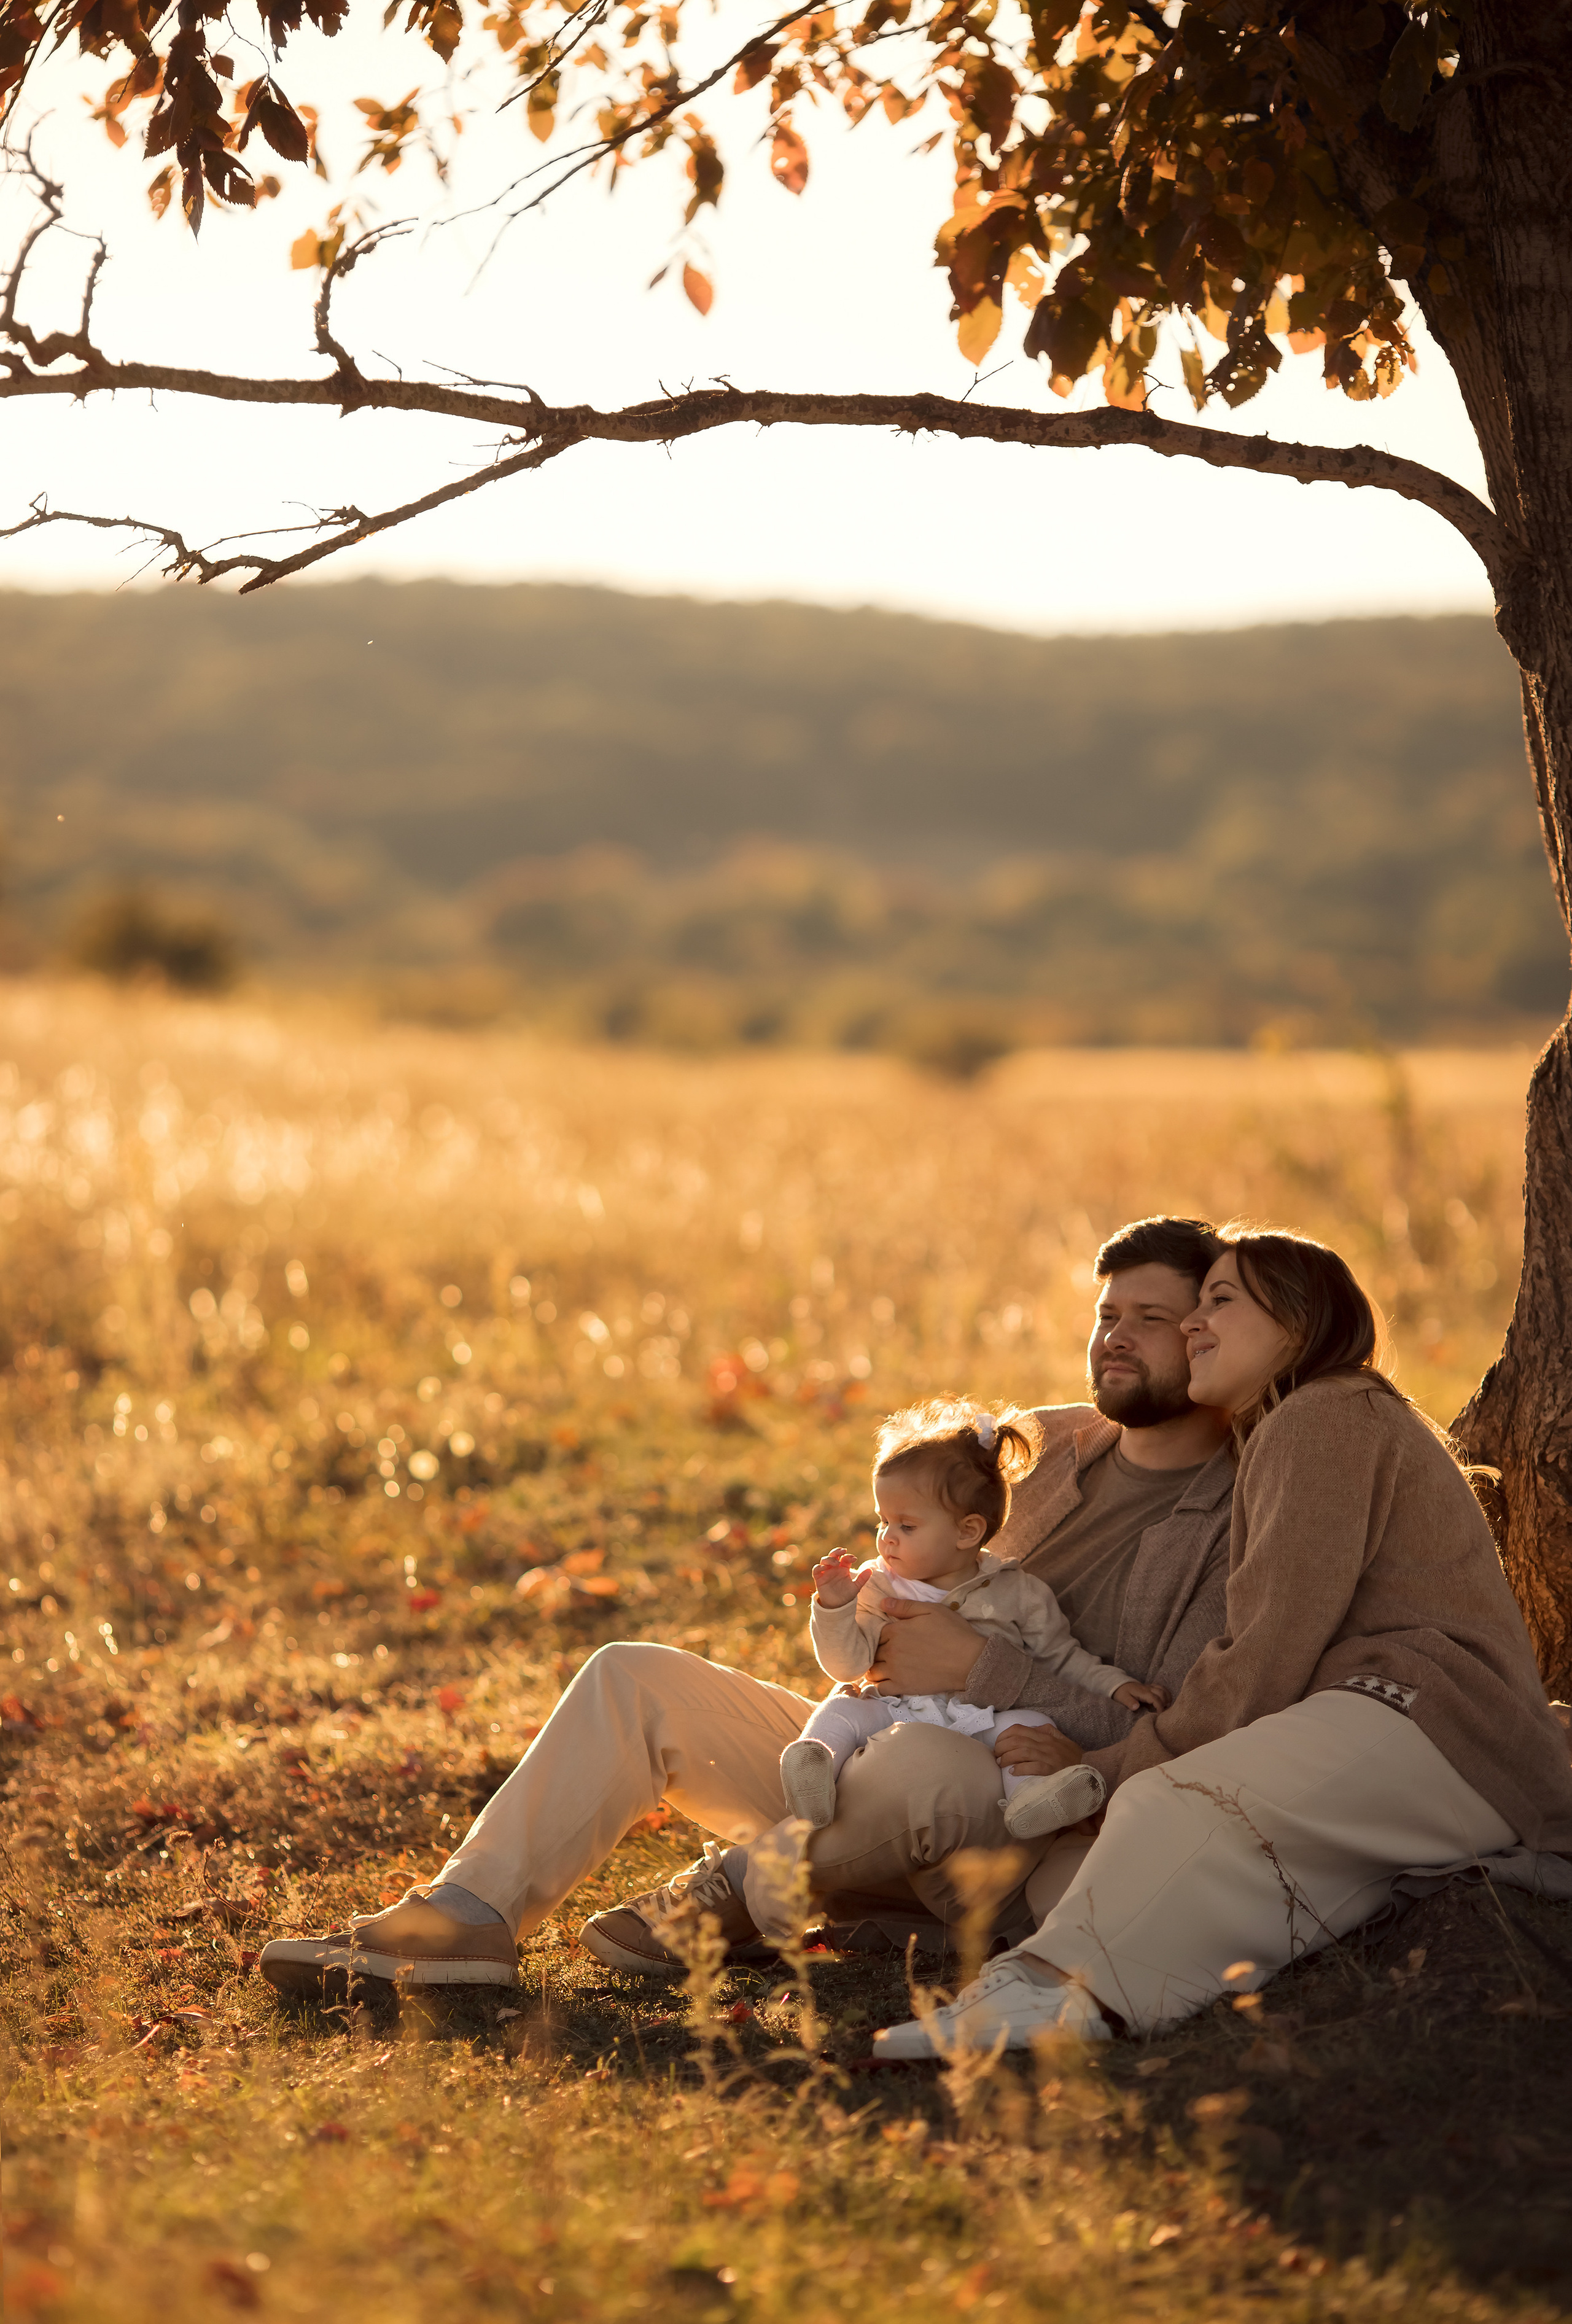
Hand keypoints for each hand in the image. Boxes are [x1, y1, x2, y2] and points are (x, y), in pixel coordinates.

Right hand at [810, 1549, 859, 1607]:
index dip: (849, 1556)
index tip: (854, 1559)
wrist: (837, 1605)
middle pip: (833, 1555)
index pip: (845, 1558)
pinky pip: (816, 1570)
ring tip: (836, 1563)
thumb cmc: (846, 1594)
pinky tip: (824, 1568)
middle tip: (842, 1551)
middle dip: (837, 1551)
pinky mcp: (819, 1578)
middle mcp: (834, 1568)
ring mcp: (826, 1572)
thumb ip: (862, 1579)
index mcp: (843, 1568)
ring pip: (824, 1560)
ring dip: (829, 1559)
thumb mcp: (856, 1587)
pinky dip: (819, 1567)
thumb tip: (870, 1570)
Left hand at [864, 1599, 985, 1694]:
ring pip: (872, 1671)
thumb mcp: (931, 1610)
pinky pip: (880, 1689)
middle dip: (876, 1651)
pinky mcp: (902, 1687)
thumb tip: (882, 1603)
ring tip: (884, 1666)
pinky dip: (879, 1686)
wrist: (969, 1661)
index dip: (880, 1634)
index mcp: (896, 1630)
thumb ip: (905, 1606)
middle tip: (886, 1652)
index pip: (875, 1632)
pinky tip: (886, 1682)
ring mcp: (895, 1670)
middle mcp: (891, 1650)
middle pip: (872, 1651)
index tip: (887, 1637)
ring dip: (875, 1668)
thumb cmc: (953, 1632)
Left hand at [993, 1723, 1083, 1777]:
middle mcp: (1046, 1743)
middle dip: (1002, 1747)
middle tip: (996, 1755)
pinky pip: (1032, 1767)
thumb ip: (1047, 1732)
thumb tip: (1031, 1730)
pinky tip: (1013, 1772)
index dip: (1004, 1735)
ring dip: (1007, 1758)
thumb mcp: (1061, 1739)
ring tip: (1001, 1763)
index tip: (998, 1743)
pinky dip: (1020, 1769)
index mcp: (1046, 1734)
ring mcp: (1048, 1756)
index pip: (1019, 1729)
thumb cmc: (1074, 1757)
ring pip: (1021, 1752)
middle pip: (1016, 1740)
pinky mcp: (1051, 1770)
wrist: (1092, 1770)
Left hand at [1111, 1678, 1169, 1711]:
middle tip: (1164, 1713)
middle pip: (1162, 1694)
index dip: (1160, 1707)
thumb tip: (1136, 1707)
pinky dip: (1166, 1694)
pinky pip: (1161, 1688)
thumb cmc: (1121, 1692)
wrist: (1119, 1684)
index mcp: (1143, 1692)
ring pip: (1163, 1690)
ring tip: (1167, 1707)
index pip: (1155, 1699)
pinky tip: (1166, 1701)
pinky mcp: (1150, 1687)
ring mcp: (1150, 1687)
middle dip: (1166, 1703)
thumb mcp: (1122, 1698)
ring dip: (1167, 1698)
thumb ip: (1129, 1702)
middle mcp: (1148, 1688)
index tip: (1160, 1715)